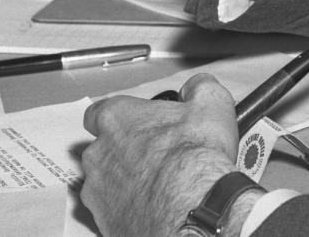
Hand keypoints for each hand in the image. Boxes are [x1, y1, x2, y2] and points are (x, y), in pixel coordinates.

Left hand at [80, 74, 245, 236]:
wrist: (194, 206)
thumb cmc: (195, 155)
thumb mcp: (211, 101)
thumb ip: (198, 86)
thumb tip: (196, 87)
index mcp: (117, 118)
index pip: (97, 113)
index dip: (118, 119)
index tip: (137, 124)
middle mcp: (99, 153)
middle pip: (102, 149)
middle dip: (125, 152)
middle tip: (157, 156)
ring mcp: (97, 191)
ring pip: (106, 182)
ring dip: (126, 181)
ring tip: (159, 184)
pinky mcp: (104, 221)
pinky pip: (113, 210)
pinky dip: (130, 207)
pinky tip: (155, 205)